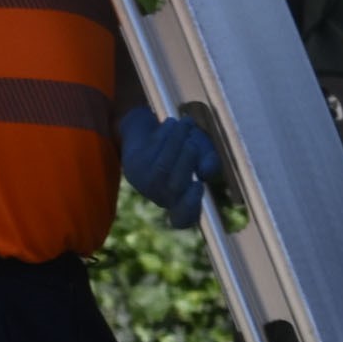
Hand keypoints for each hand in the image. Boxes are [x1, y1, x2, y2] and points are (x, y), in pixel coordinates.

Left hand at [123, 108, 227, 225]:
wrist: (148, 127)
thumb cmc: (181, 144)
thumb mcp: (202, 150)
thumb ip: (210, 161)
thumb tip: (205, 174)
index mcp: (180, 200)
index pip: (183, 219)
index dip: (190, 208)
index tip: (198, 184)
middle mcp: (160, 197)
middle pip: (175, 187)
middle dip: (187, 159)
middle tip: (193, 141)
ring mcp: (144, 183)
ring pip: (162, 167)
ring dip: (177, 142)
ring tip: (186, 122)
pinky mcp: (132, 165)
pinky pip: (152, 151)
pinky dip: (164, 135)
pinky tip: (170, 123)